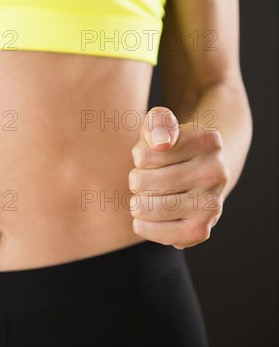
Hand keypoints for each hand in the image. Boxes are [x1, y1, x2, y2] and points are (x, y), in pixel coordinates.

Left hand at [129, 106, 228, 248]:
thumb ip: (157, 122)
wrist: (198, 176)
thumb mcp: (161, 126)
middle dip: (137, 180)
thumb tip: (161, 142)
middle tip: (152, 178)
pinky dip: (142, 225)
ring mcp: (211, 204)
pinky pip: (153, 232)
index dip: (140, 156)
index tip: (156, 155)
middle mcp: (216, 173)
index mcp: (208, 141)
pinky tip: (152, 216)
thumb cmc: (170, 148)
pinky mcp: (200, 231)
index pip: (142, 155)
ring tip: (153, 195)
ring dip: (138, 202)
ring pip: (144, 207)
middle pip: (140, 182)